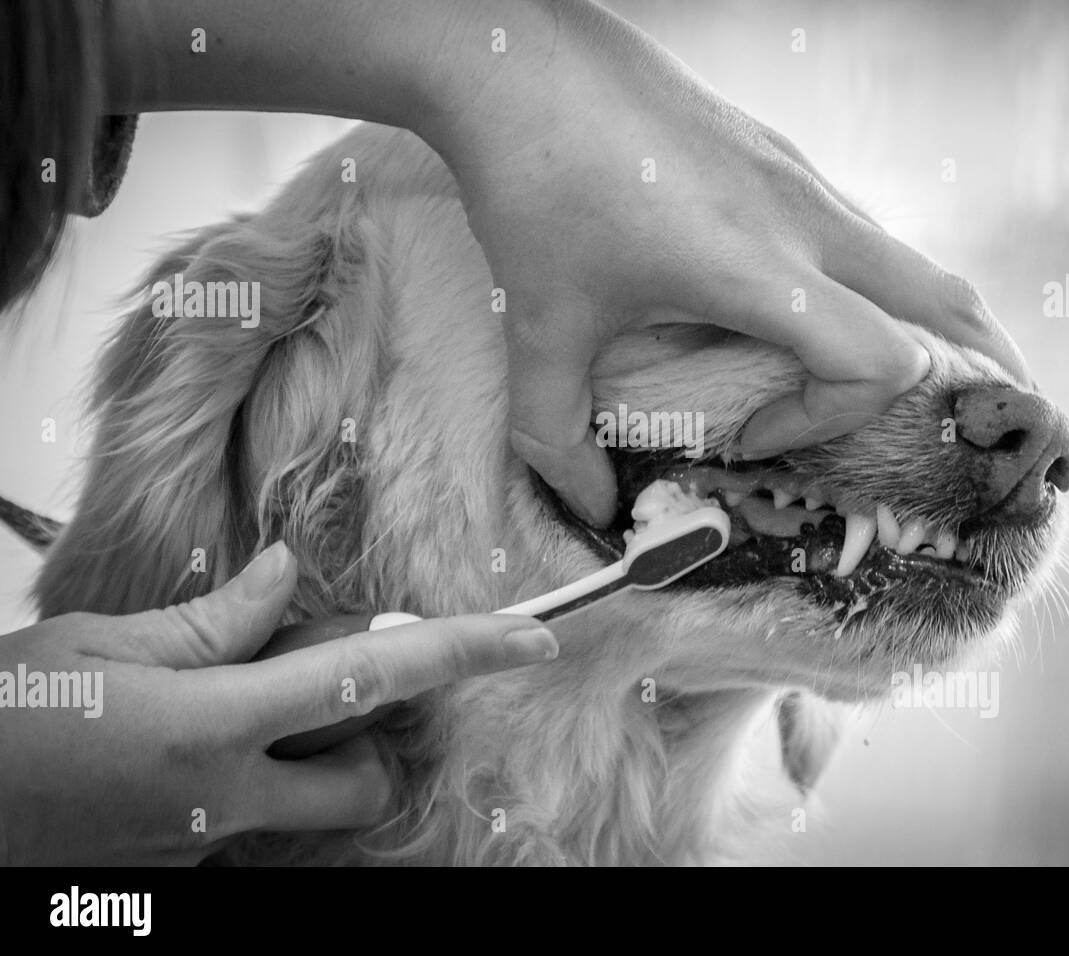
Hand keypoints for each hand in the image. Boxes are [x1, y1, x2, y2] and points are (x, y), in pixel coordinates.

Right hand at [0, 542, 556, 864]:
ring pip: (309, 805)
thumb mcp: (102, 649)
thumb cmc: (3, 719)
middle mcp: (225, 798)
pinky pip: (247, 821)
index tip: (534, 640)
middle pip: (367, 778)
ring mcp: (204, 846)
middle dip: (380, 740)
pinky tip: (174, 746)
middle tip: (326, 690)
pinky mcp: (177, 870)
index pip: (371, 679)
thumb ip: (213, 623)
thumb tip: (289, 576)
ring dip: (307, 758)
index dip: (463, 653)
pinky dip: (243, 778)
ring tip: (230, 710)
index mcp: (213, 726)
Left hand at [425, 0, 1030, 525]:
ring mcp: (801, 177)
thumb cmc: (532, 187)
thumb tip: (590, 504)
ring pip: (913, 262)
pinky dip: (880, 288)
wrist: (521, 57)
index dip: (826, 422)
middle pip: (947, 304)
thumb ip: (556, 434)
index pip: (876, 363)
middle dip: (977, 375)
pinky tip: (828, 310)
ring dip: (929, 329)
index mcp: (760, 266)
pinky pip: (864, 232)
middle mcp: (804, 217)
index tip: (743, 435)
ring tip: (923, 383)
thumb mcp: (541, 326)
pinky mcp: (782, 155)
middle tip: (980, 428)